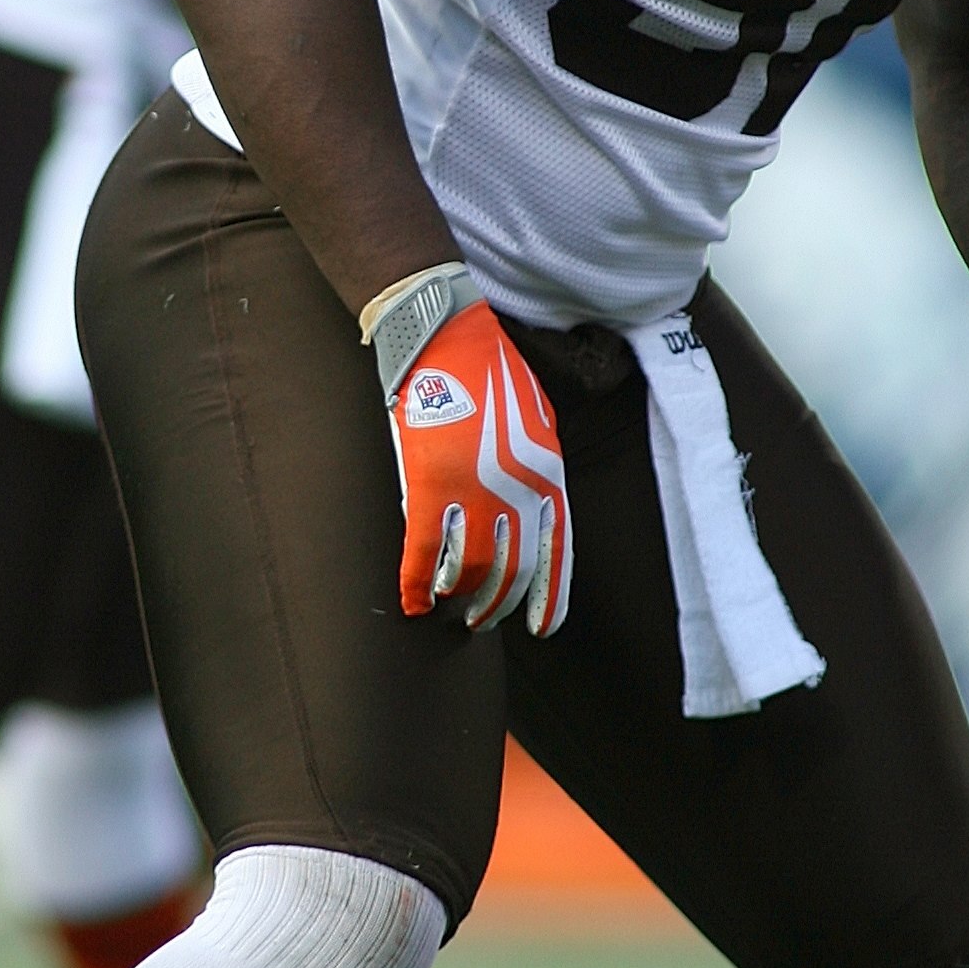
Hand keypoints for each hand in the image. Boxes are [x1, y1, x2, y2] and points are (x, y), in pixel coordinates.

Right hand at [387, 301, 570, 635]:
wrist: (448, 338)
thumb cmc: (493, 377)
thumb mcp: (539, 427)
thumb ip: (538, 476)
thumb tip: (531, 521)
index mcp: (547, 476)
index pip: (555, 555)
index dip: (547, 599)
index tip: (540, 629)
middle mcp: (515, 491)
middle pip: (510, 571)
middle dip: (496, 604)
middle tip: (481, 618)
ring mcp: (470, 492)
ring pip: (467, 571)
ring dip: (459, 597)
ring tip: (452, 607)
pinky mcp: (426, 486)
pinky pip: (421, 554)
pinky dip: (416, 584)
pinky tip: (414, 603)